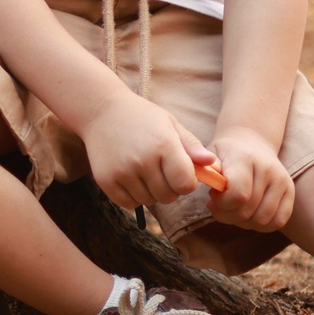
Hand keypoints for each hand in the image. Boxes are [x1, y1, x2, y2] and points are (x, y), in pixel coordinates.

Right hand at [79, 92, 215, 211]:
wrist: (101, 111)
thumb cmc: (142, 117)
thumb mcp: (170, 124)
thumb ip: (191, 146)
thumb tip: (212, 163)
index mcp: (163, 145)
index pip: (185, 184)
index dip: (187, 183)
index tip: (182, 173)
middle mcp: (143, 161)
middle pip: (168, 196)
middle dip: (171, 189)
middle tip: (162, 172)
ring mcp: (122, 172)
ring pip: (149, 201)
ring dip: (152, 193)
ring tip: (146, 173)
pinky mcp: (106, 181)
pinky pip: (129, 204)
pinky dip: (134, 197)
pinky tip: (132, 179)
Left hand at [205, 127, 294, 231]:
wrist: (250, 140)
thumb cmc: (225, 153)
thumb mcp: (209, 155)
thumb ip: (205, 171)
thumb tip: (201, 180)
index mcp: (245, 158)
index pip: (238, 195)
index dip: (222, 204)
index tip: (213, 196)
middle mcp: (268, 169)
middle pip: (248, 211)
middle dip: (228, 215)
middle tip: (220, 205)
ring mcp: (282, 180)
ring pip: (263, 220)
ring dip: (243, 222)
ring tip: (233, 209)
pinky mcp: (290, 191)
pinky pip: (278, 221)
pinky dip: (261, 225)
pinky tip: (248, 214)